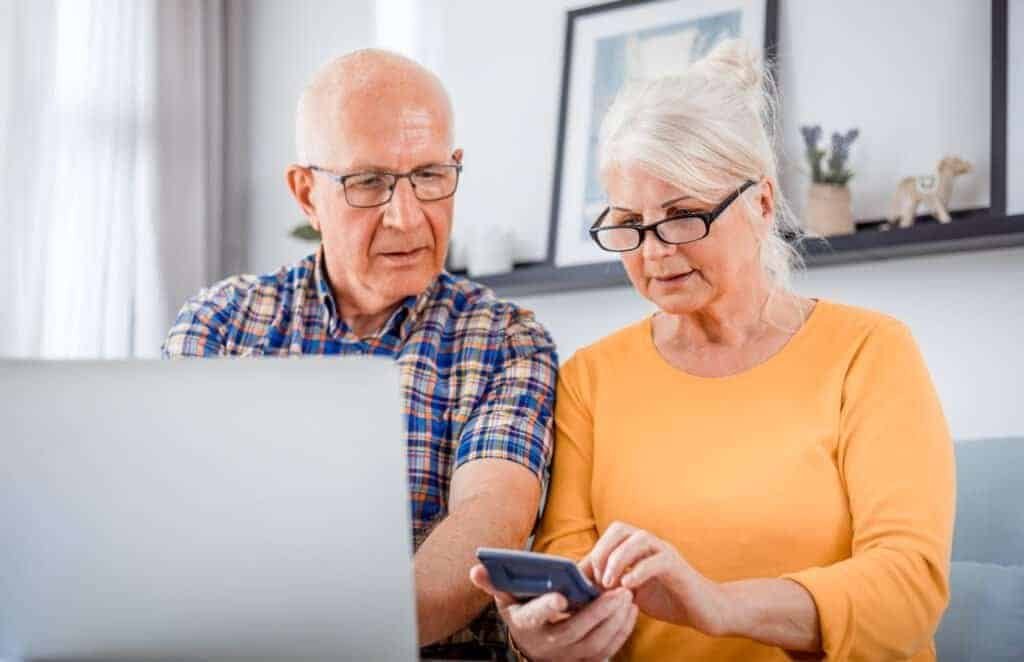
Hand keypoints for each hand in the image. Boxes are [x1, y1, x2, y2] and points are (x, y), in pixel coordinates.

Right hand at [469, 562, 637, 661]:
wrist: (533, 643)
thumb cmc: (522, 611)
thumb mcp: (506, 598)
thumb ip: (494, 583)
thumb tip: (476, 570)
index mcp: (526, 625)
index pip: (534, 617)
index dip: (546, 607)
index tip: (561, 595)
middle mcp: (546, 645)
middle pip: (575, 631)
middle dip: (598, 612)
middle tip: (618, 591)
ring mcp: (567, 656)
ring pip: (595, 643)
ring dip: (615, 622)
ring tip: (628, 597)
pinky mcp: (584, 660)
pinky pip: (607, 651)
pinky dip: (621, 632)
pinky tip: (630, 612)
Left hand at [585, 521, 730, 636]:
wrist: (704, 610)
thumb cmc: (667, 599)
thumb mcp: (631, 591)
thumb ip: (611, 583)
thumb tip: (582, 584)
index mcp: (638, 546)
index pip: (610, 535)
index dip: (594, 553)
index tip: (585, 578)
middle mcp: (650, 543)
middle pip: (620, 528)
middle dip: (603, 550)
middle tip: (598, 577)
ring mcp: (665, 551)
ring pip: (638, 538)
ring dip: (618, 559)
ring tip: (609, 582)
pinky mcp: (678, 566)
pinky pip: (657, 560)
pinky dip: (639, 571)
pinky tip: (628, 586)